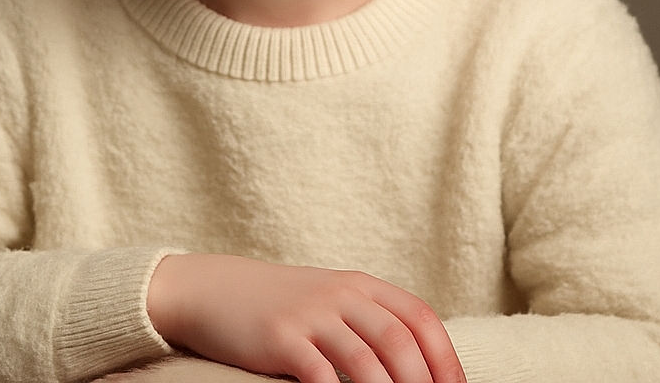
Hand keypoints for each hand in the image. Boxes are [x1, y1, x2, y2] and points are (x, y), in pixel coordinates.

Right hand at [147, 253, 463, 382]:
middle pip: (399, 342)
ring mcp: (310, 314)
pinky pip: (320, 376)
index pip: (419, 317)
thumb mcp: (329, 299)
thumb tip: (416, 367)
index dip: (445, 358)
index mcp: (359, 285)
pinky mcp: (281, 338)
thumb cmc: (279, 304)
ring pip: (367, 363)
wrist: (214, 289)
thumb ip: (369, 321)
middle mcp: (340, 294)